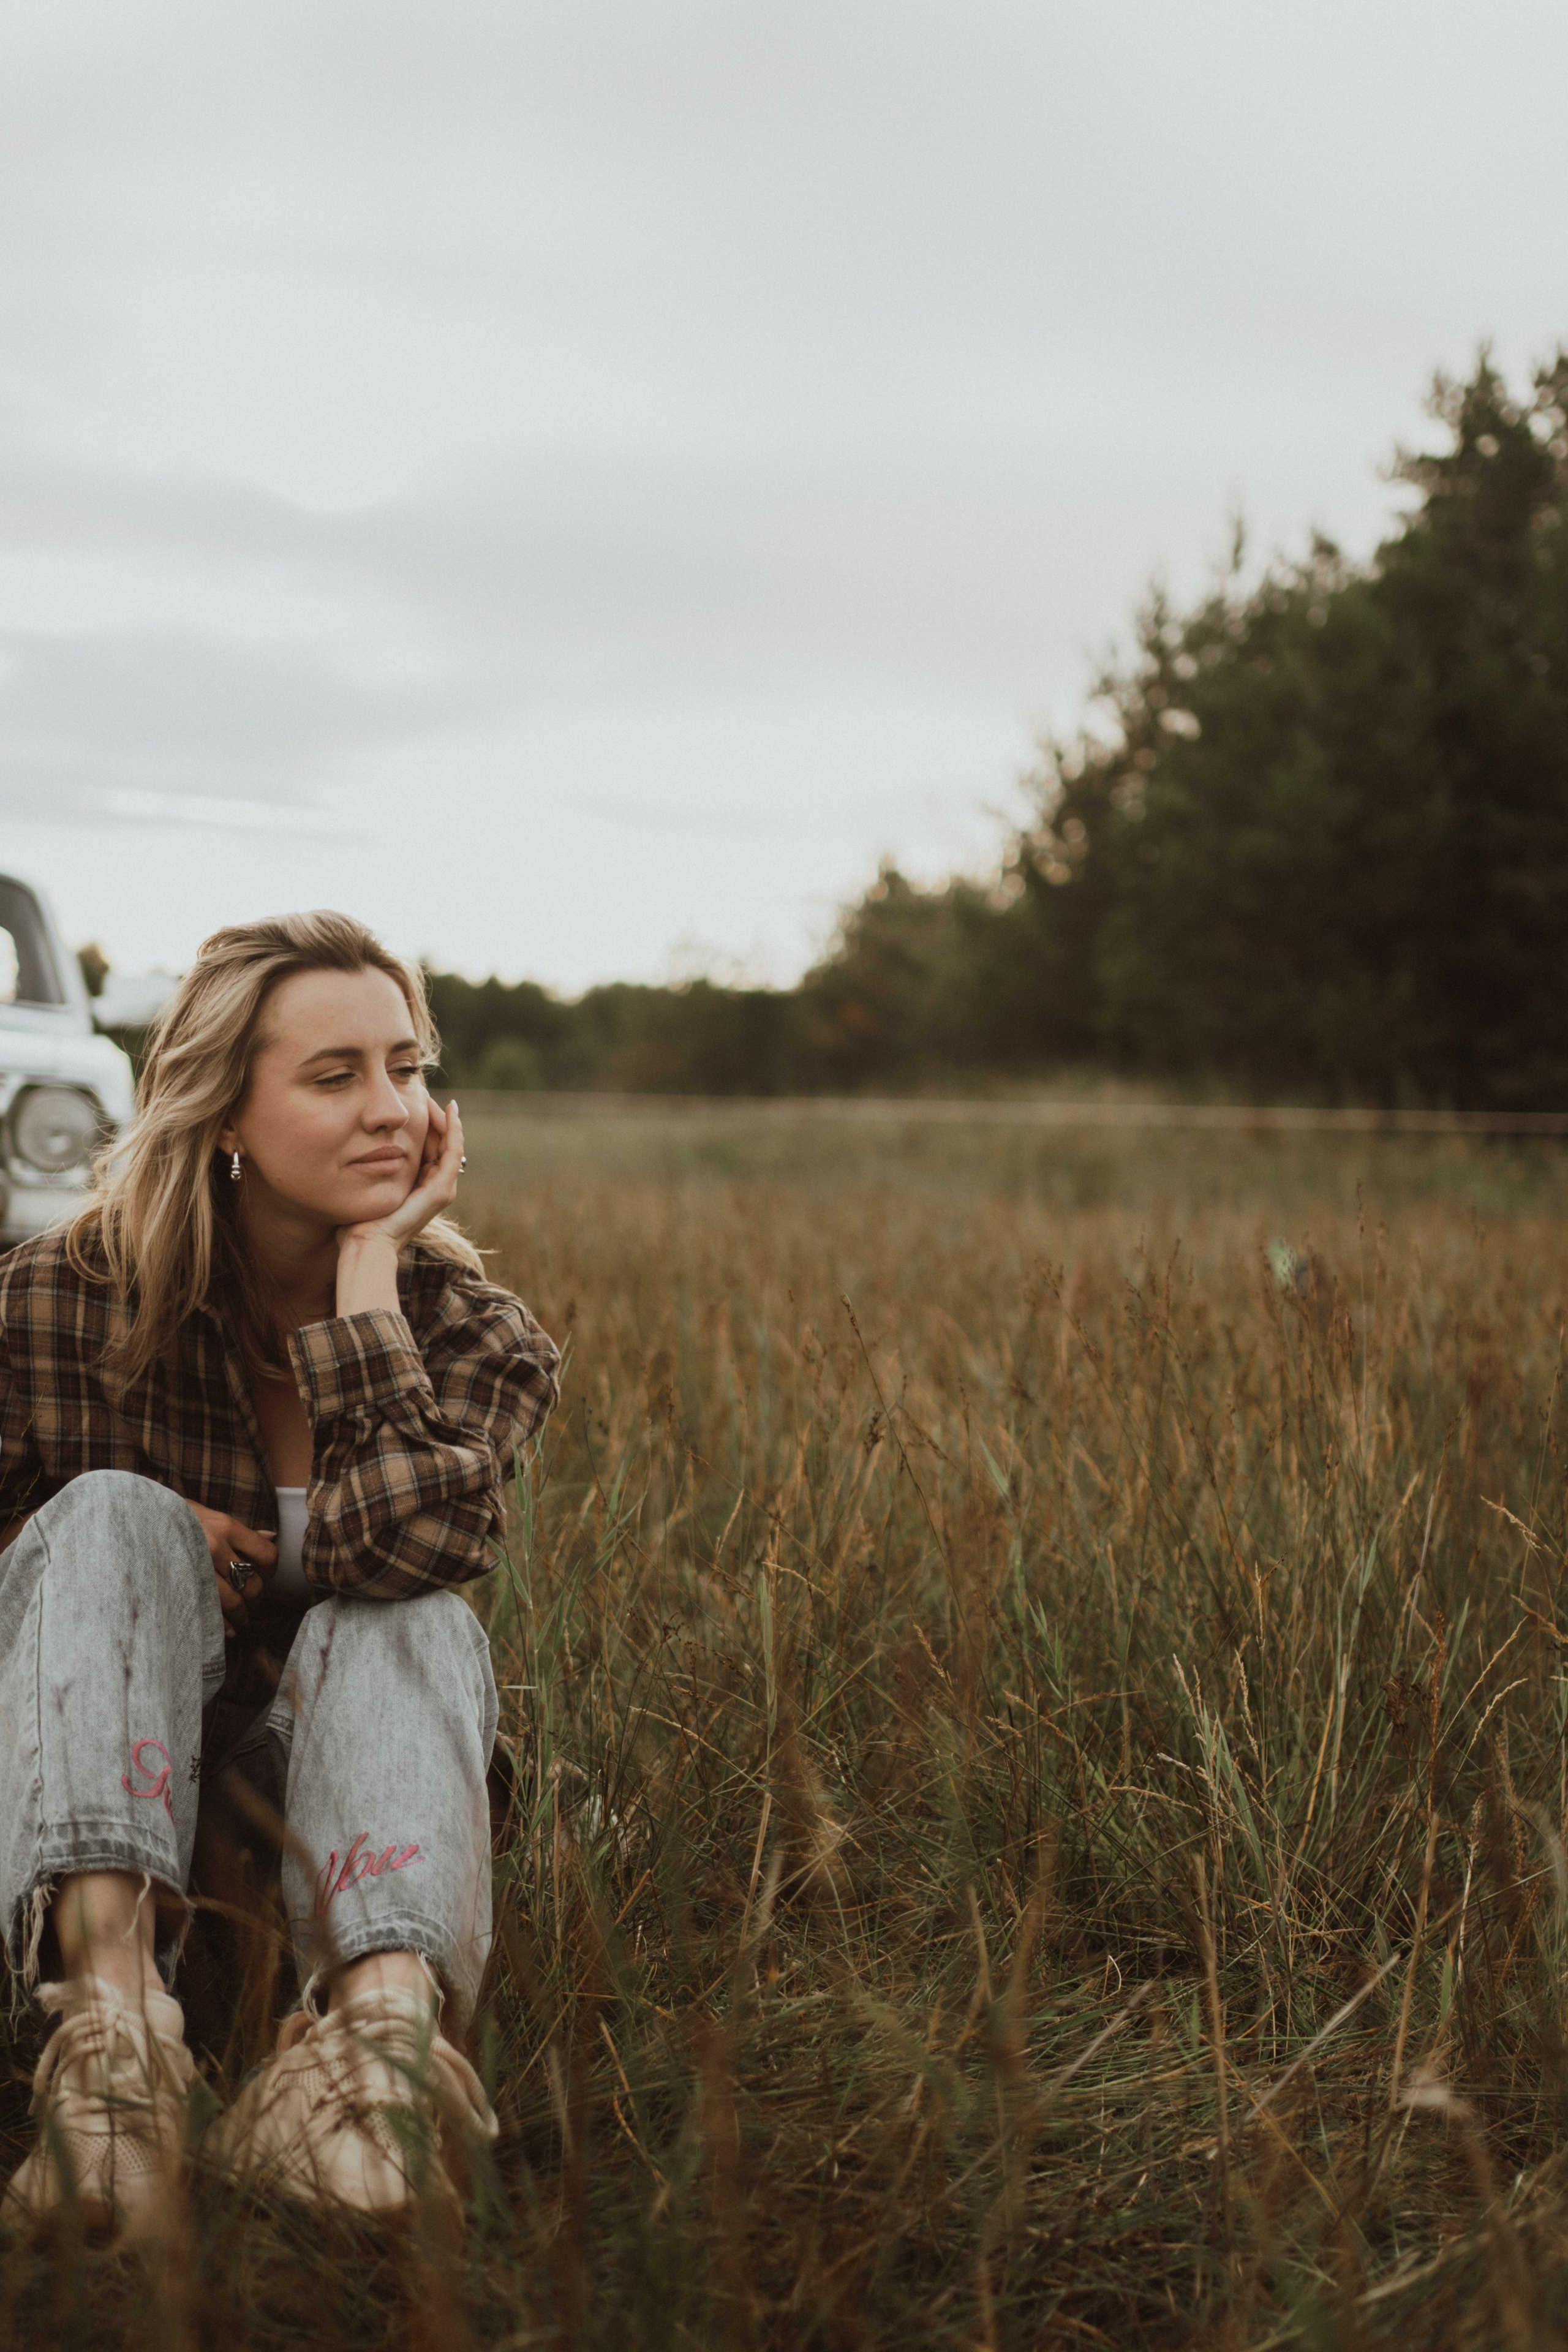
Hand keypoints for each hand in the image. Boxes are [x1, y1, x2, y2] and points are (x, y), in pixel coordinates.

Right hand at [187, 1501, 276, 1640]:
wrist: (133, 1520)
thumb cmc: (173, 1517)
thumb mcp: (207, 1514)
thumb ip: (239, 1530)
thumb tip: (272, 1536)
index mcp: (225, 1527)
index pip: (266, 1556)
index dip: (269, 1571)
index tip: (262, 1576)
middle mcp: (213, 1547)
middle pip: (252, 1584)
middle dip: (255, 1600)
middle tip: (251, 1605)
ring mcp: (196, 1568)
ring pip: (233, 1602)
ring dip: (242, 1616)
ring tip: (240, 1620)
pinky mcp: (179, 1586)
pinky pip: (209, 1613)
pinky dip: (222, 1626)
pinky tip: (225, 1630)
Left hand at [334, 1096, 464, 1318]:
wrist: (365, 1245)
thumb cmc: (358, 1222)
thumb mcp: (364, 1186)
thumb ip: (366, 1170)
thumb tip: (350, 1151)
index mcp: (418, 1188)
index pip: (429, 1149)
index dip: (425, 1125)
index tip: (415, 1102)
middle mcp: (435, 1188)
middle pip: (442, 1144)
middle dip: (436, 1119)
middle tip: (427, 1094)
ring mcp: (441, 1190)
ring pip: (451, 1145)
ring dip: (447, 1120)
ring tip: (439, 1099)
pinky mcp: (441, 1190)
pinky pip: (453, 1152)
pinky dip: (454, 1130)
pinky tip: (448, 1111)